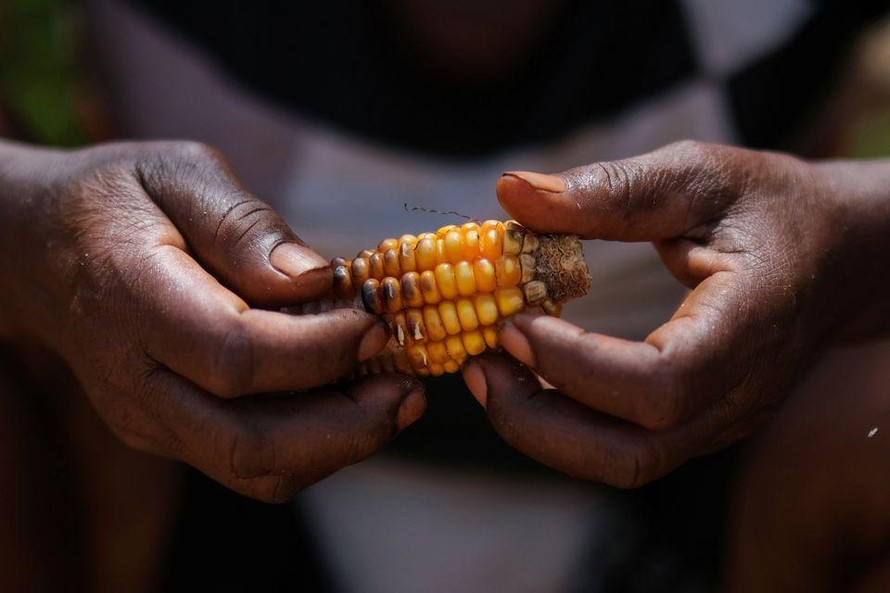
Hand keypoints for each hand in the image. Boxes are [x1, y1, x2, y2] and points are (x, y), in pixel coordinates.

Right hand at [0, 140, 424, 501]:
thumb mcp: (179, 173)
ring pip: (253, 468)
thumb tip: (318, 282)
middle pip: (247, 443)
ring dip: (339, 445)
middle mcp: (135, 380)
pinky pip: (249, 461)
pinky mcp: (170, 432)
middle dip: (346, 427)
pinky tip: (355, 402)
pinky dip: (314, 444)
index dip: (317, 350)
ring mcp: (148, 418)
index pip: (234, 355)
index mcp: (130, 300)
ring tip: (398, 398)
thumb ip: (244, 226)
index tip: (377, 323)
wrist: (47, 250)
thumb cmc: (121, 200)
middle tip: (408, 388)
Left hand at [462, 141, 889, 486]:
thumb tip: (509, 191)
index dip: (575, 364)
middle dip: (536, 418)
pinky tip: (524, 373)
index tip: (513, 320)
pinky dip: (562, 421)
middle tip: (477, 361)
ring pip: (620, 462)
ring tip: (486, 370)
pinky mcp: (695, 422)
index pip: (661, 383)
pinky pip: (621, 445)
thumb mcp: (697, 175)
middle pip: (630, 453)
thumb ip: (610, 188)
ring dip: (540, 428)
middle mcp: (737, 393)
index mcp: (749, 324)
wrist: (836, 254)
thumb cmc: (766, 206)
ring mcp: (718, 419)